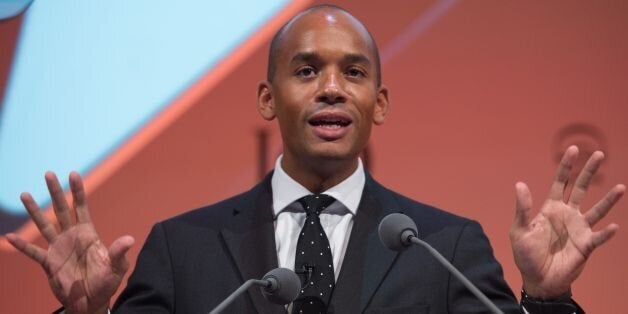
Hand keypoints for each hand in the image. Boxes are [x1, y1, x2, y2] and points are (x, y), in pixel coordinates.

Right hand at [5, 171, 134, 313]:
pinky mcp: (49, 263)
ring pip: (45, 225)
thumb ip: (118, 253)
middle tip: (48, 173)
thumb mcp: (116, 268)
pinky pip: (33, 252)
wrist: (91, 302)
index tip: (73, 174)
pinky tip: (10, 237)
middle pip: (62, 210)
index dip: (77, 191)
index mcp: (88, 234)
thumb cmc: (106, 283)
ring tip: (25, 194)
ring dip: (35, 211)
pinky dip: (22, 245)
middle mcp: (72, 237)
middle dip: (55, 192)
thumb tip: (129, 239)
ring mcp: (59, 248)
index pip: (82, 208)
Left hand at [510, 145, 623, 298]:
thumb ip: (523, 209)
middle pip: (580, 188)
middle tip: (599, 154)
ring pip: (597, 210)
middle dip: (589, 172)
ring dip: (608, 199)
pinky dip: (606, 233)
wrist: (538, 279)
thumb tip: (519, 184)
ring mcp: (579, 229)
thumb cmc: (526, 255)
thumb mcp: (520, 230)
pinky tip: (613, 227)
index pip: (559, 183)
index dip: (566, 167)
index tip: (573, 149)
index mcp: (550, 208)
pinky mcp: (586, 245)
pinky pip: (599, 236)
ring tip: (621, 188)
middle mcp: (567, 214)